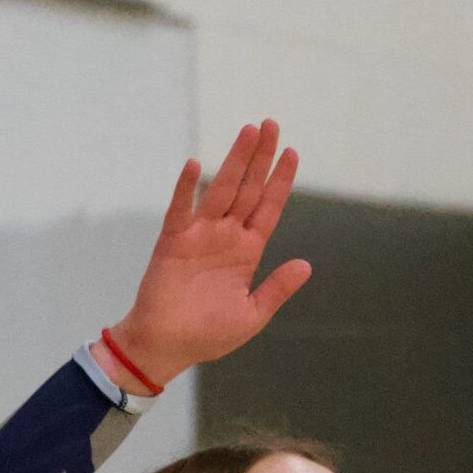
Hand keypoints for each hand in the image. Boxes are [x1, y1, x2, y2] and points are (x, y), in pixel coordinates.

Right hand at [103, 120, 313, 388]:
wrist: (166, 348)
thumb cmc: (207, 335)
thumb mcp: (252, 314)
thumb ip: (277, 288)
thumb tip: (306, 265)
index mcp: (248, 251)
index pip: (269, 207)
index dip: (281, 180)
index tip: (293, 152)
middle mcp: (226, 236)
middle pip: (248, 188)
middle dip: (260, 157)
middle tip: (271, 124)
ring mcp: (200, 235)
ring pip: (221, 190)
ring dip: (234, 161)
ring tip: (249, 131)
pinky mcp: (172, 242)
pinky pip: (180, 209)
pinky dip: (186, 187)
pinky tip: (196, 164)